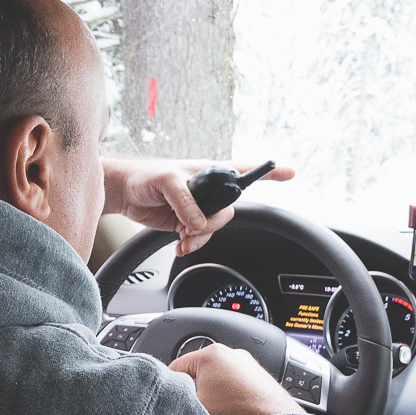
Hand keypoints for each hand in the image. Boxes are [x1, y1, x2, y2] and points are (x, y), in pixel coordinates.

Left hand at [101, 157, 295, 255]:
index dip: (268, 172)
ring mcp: (199, 208)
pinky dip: (192, 244)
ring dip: (200, 237)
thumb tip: (198, 223)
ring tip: (181, 236)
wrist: (125, 194)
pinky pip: (200, 238)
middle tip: (191, 225)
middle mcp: (209, 190)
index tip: (291, 172)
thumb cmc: (144, 176)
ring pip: (215, 228)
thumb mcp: (166, 181)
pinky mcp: (187, 223)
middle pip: (229, 211)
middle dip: (212, 223)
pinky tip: (180, 244)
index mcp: (210, 172)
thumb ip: (185, 201)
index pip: (245, 170)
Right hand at [170, 342, 304, 414]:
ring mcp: (247, 363)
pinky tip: (233, 411)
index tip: (179, 404)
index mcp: (211, 354)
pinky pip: (234, 384)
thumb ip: (175, 398)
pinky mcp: (258, 376)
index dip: (173, 389)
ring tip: (220, 413)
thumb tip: (168, 396)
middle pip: (197, 373)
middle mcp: (231, 353)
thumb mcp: (195, 408)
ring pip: (216, 379)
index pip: (175, 368)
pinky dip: (230, 396)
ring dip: (214, 395)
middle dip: (196, 391)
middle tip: (201, 410)